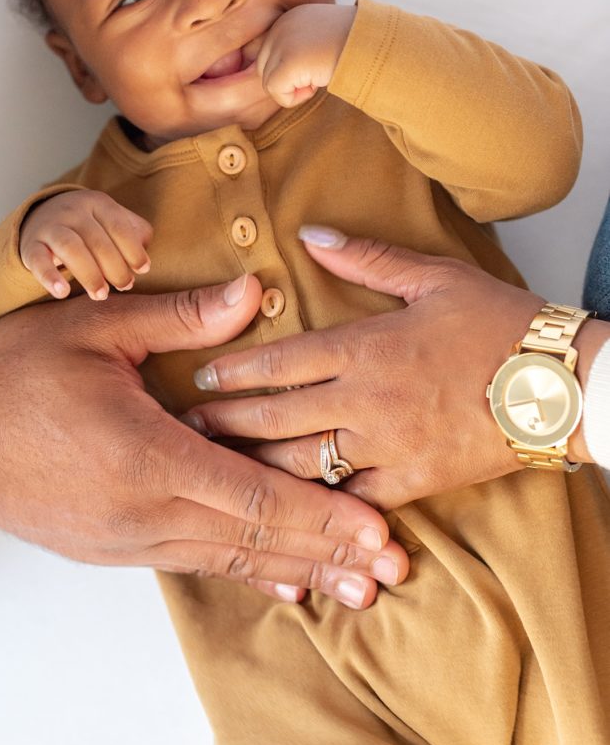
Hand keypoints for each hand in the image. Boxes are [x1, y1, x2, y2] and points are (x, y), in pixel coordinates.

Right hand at [0, 275, 407, 606]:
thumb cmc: (15, 378)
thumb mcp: (97, 330)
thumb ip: (183, 317)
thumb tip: (253, 293)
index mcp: (146, 455)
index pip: (253, 494)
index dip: (321, 514)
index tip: (377, 528)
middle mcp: (144, 511)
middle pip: (254, 537)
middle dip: (328, 553)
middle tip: (390, 570)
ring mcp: (129, 538)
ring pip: (230, 559)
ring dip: (296, 570)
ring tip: (354, 589)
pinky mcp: (115, 547)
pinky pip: (195, 562)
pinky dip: (246, 571)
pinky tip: (283, 585)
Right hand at [20, 189, 152, 299]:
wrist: (43, 216)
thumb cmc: (91, 225)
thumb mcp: (113, 220)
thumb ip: (135, 234)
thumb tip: (144, 262)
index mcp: (97, 202)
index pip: (119, 226)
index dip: (133, 250)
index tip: (143, 270)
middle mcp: (72, 211)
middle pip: (97, 240)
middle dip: (114, 267)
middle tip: (125, 286)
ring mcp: (50, 226)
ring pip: (71, 248)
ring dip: (89, 274)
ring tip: (101, 295)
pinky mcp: (31, 245)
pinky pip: (38, 261)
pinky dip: (50, 277)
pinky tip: (62, 293)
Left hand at [180, 228, 560, 507]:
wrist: (558, 382)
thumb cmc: (497, 322)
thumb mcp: (433, 277)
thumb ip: (366, 257)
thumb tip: (312, 234)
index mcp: (366, 347)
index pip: (281, 361)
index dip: (235, 372)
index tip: (202, 379)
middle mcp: (366, 399)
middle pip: (277, 416)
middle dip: (225, 423)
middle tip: (187, 428)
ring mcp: (388, 444)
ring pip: (304, 463)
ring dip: (256, 466)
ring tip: (219, 468)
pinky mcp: (414, 480)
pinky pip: (353, 499)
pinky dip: (318, 505)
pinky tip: (288, 510)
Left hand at [257, 4, 355, 107]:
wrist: (374, 45)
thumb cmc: (355, 47)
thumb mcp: (320, 39)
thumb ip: (297, 49)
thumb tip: (276, 79)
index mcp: (288, 18)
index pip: (266, 53)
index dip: (287, 68)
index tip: (314, 65)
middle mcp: (280, 26)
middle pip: (263, 68)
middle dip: (287, 79)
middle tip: (317, 73)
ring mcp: (282, 43)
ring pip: (268, 82)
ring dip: (293, 89)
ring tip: (319, 77)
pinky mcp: (288, 62)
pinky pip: (276, 92)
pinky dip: (294, 98)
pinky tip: (316, 85)